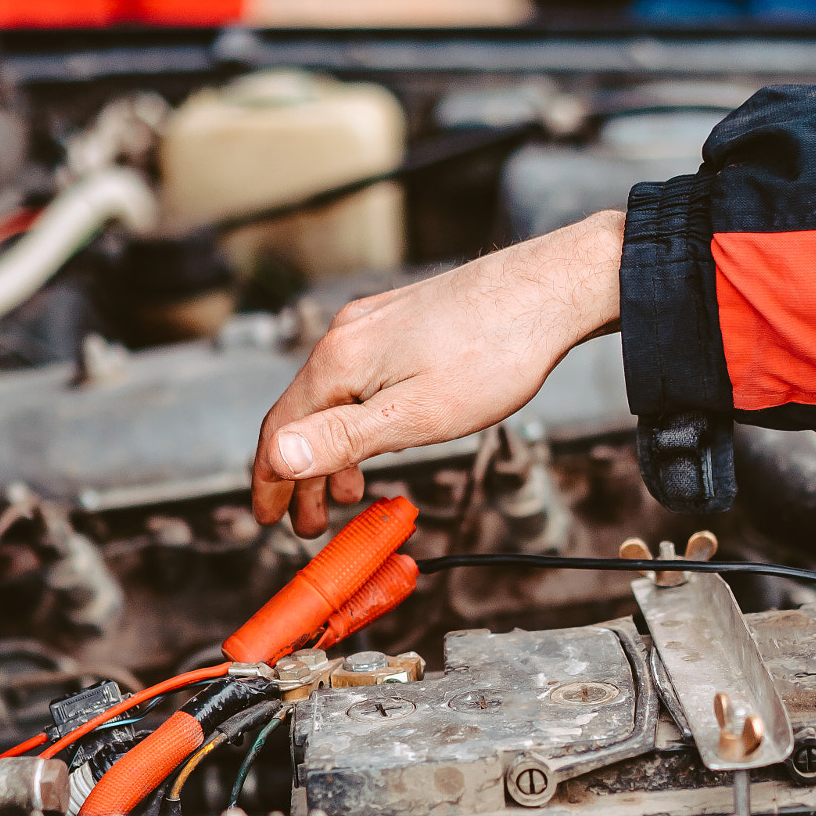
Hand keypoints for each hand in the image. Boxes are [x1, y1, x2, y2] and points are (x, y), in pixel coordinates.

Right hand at [252, 208, 624, 533]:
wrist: (547, 292)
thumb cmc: (493, 354)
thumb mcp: (416, 415)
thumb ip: (344, 437)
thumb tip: (278, 455)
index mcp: (340, 361)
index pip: (280, 430)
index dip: (270, 482)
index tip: (269, 520)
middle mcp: (346, 335)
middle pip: (301, 414)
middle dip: (301, 474)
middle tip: (313, 523)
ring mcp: (373, 324)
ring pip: (332, 397)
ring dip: (332, 450)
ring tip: (349, 493)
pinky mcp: (400, 321)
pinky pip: (358, 379)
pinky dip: (355, 419)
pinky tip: (380, 437)